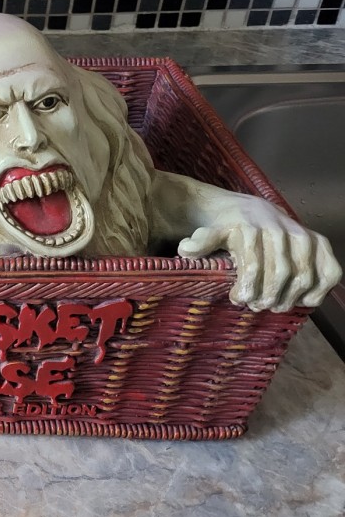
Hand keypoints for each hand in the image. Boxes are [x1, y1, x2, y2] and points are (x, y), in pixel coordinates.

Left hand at [178, 207, 341, 312]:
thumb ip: (201, 241)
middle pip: (280, 274)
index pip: (254, 265)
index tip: (238, 298)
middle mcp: (281, 231)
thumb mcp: (211, 232)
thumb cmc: (229, 227)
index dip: (247, 288)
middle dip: (268, 297)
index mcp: (252, 229)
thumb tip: (186, 249)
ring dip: (290, 298)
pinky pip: (330, 271)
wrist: (252, 209)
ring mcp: (303, 237)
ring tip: (274, 306)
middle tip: (257, 306)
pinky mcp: (320, 243)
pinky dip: (319, 290)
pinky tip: (303, 301)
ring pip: (304, 276)